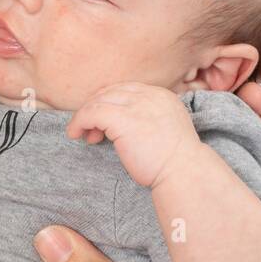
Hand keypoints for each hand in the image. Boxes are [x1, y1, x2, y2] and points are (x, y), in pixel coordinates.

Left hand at [65, 82, 199, 188]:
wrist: (184, 172)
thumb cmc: (174, 160)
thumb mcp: (163, 129)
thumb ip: (145, 119)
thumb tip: (118, 125)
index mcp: (161, 95)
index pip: (124, 89)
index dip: (108, 103)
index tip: (102, 122)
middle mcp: (149, 96)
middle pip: (109, 92)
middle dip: (96, 109)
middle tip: (91, 131)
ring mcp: (136, 106)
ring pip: (97, 101)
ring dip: (85, 118)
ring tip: (86, 136)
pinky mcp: (123, 119)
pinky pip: (91, 113)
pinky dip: (79, 122)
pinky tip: (76, 134)